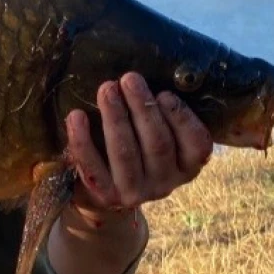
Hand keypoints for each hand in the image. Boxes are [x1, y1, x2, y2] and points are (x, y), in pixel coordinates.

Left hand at [63, 71, 212, 224]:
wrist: (108, 190)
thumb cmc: (138, 148)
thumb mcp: (159, 134)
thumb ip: (162, 113)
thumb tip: (151, 76)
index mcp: (187, 166)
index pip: (196, 145)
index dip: (181, 118)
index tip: (164, 94)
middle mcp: (165, 183)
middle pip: (157, 144)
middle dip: (143, 108)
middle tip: (129, 79)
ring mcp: (136, 193)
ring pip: (125, 153)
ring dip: (115, 117)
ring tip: (107, 89)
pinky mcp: (106, 196)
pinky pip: (92, 167)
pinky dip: (82, 140)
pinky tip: (76, 116)